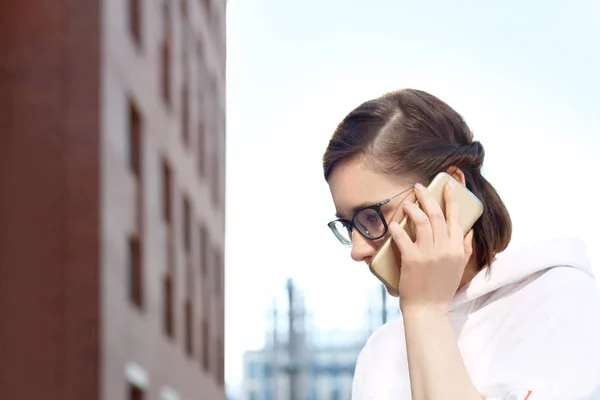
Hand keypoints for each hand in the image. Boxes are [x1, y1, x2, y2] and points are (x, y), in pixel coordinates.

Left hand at [389, 181, 473, 314]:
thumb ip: (465, 249)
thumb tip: (468, 231)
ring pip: (422, 221)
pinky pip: (403, 238)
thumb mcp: (459, 268)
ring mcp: (429, 254)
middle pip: (437, 214)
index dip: (452, 199)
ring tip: (406, 203)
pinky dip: (397, 228)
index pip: (456, 218)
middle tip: (419, 187)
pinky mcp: (413, 260)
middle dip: (428, 196)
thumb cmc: (442, 289)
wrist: (429, 310)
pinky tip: (392, 224)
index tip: (447, 186)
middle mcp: (445, 248)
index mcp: (457, 249)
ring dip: (412, 208)